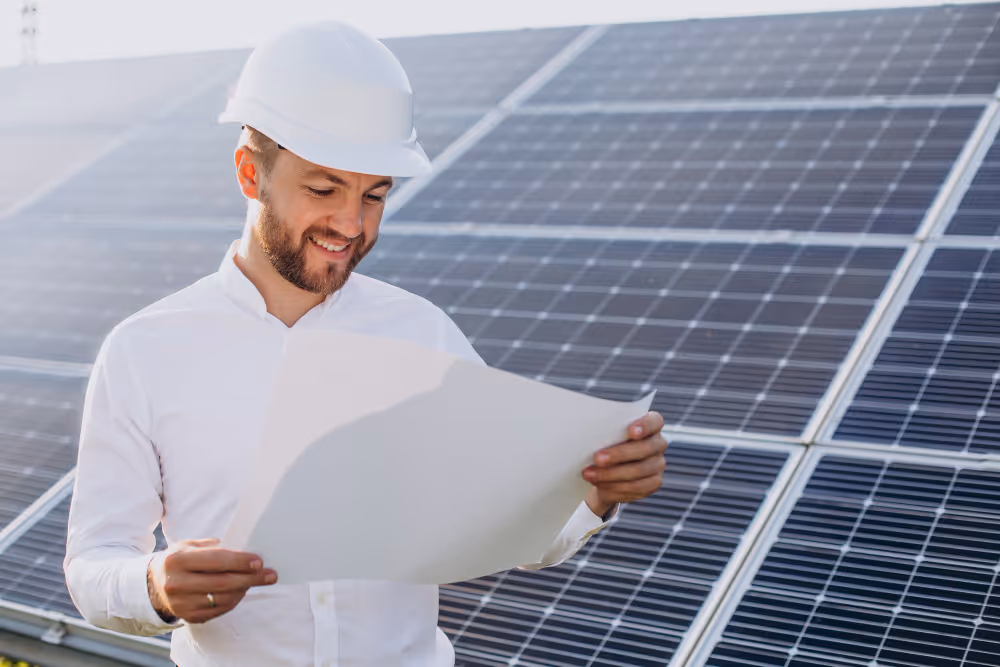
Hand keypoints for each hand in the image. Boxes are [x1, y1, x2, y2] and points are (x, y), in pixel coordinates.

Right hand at [146, 538, 277, 623]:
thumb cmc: (178, 560)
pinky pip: (218, 610)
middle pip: (222, 582)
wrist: (153, 586)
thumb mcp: (188, 545)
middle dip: (251, 578)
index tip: (259, 561)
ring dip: (244, 590)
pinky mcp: (188, 616)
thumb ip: (213, 546)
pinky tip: (241, 591)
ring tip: (257, 581)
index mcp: (177, 560)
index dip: (240, 561)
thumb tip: (243, 549)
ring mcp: (181, 603)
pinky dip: (234, 600)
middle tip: (270, 575)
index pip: (215, 560)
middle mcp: (176, 583)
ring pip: (223, 598)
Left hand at [582, 411, 666, 517]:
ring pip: (638, 471)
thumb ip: (605, 430)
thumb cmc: (606, 445)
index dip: (645, 425)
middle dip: (619, 455)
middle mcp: (658, 444)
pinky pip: (636, 487)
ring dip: (611, 474)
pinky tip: (599, 483)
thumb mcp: (605, 434)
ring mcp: (658, 464)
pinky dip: (615, 486)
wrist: (609, 470)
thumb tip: (586, 432)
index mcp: (651, 425)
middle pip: (644, 449)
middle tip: (597, 458)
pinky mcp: (653, 482)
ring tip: (590, 474)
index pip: (655, 421)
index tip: (631, 431)